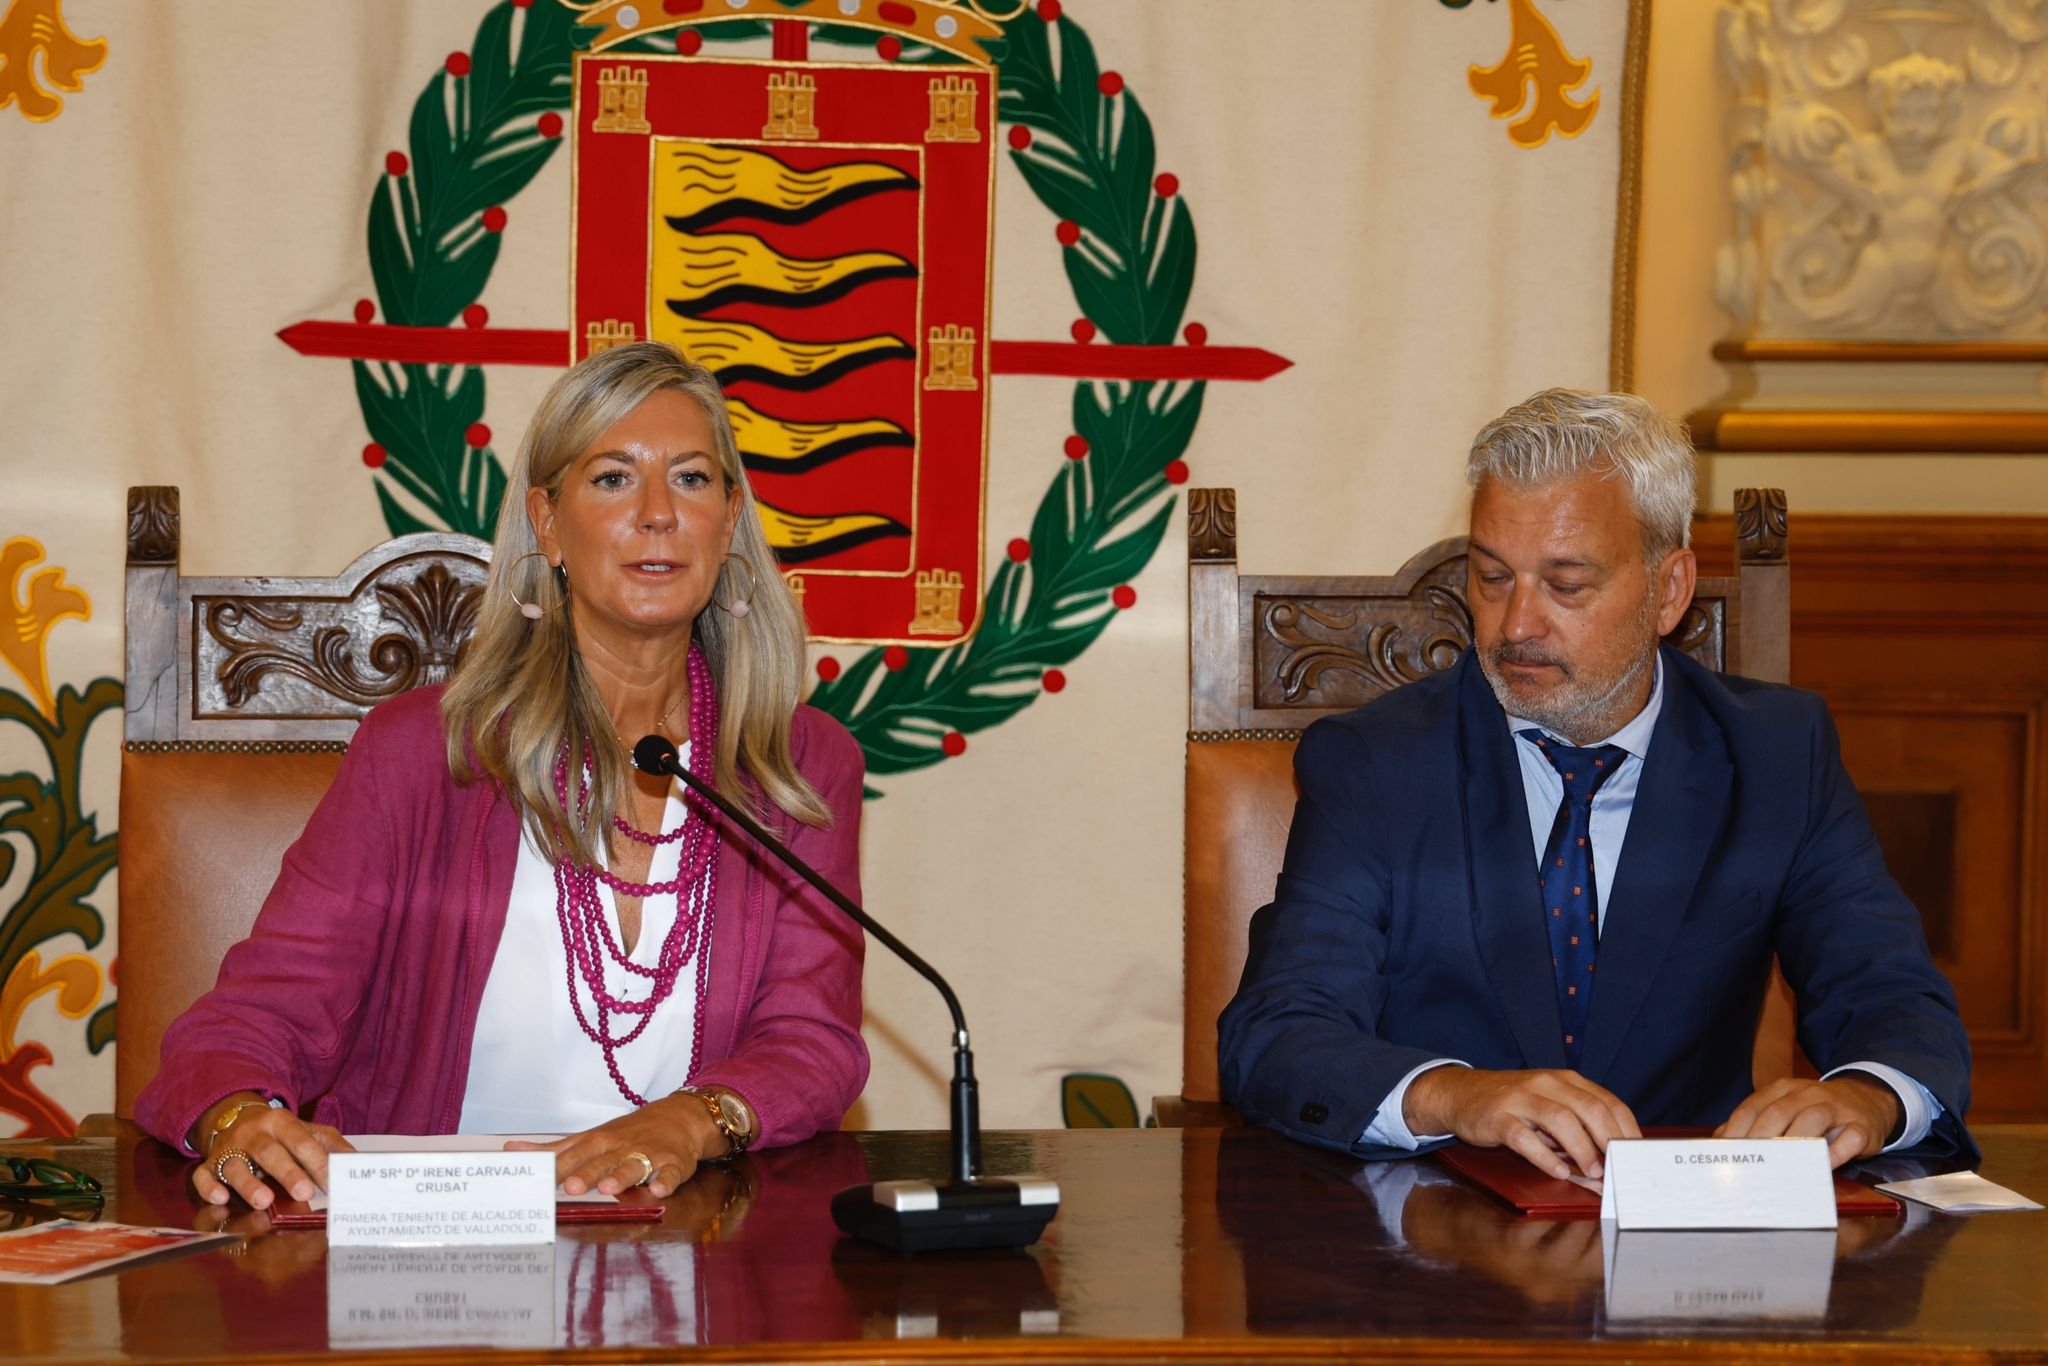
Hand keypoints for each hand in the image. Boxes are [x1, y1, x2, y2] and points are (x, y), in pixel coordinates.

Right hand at [191, 1096, 353, 1209]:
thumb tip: (355, 1162)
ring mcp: (229, 1148)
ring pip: (234, 1164)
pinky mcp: (209, 1164)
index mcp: (281, 1122)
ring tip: (264, 1201)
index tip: (332, 1182)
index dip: (317, 1162)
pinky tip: (220, 1198)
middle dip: (287, 1173)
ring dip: (249, 1184)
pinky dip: (209, 1186)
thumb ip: (330, 1144)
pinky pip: (203, 1174)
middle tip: (305, 1194)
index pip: (301, 1141)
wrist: (236, 1116)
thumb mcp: (306, 1131)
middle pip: (269, 1152)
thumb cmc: (280, 1132)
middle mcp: (253, 1133)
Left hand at [506, 1095, 723, 1197]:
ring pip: (633, 1165)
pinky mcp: (673, 1164)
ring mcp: (648, 1155)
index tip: (538, 1180)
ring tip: (608, 1187)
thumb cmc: (626, 1134)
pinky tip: (658, 1190)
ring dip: (621, 1176)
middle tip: (570, 1187)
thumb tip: (511, 1150)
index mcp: (597, 1142)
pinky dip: (665, 1181)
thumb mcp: (589, 1138)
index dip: (557, 1168)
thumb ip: (553, 1149)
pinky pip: (670, 1174)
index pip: (573, 1155)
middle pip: (601, 1162)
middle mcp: (620, 1148)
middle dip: (586, 1174)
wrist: (677, 1118)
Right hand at [1405, 1066, 1640, 1179]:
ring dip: (1582, 1149)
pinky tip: (1558, 1171)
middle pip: (1589, 1109)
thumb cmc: (1513, 1104)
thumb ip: (1577, 1127)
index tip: (1637, 1156)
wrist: (1461, 1094)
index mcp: (1565, 1080)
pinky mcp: (1498, 1117)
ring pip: (1561, 1120)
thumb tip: (1608, 1163)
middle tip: (1619, 1167)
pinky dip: (1545, 1157)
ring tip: (1593, 1172)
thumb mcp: (1548, 1106)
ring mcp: (1521, 1099)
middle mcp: (1546, 1084)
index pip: (1608, 1102)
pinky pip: (1525, 1137)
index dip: (1627, 1130)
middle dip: (1609, 1140)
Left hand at [1715, 1074, 1899, 1167]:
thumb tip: (1721, 1140)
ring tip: (1778, 1168)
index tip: (1725, 1154)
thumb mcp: (1785, 1106)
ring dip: (1794, 1143)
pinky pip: (1849, 1139)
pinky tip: (1821, 1167)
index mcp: (1783, 1090)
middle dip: (1759, 1140)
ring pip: (1812, 1120)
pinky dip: (1835, 1153)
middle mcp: (1808, 1094)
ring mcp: (1837, 1108)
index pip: (1753, 1108)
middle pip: (1778, 1114)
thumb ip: (1755, 1120)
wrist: (1867, 1099)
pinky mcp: (1861, 1126)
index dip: (1736, 1131)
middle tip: (1747, 1165)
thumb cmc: (1815, 1109)